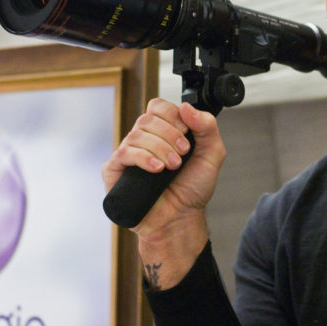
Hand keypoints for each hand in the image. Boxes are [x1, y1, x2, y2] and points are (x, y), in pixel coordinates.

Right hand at [101, 98, 225, 286]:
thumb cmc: (192, 189)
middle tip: (182, 155)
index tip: (186, 134)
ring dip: (160, 148)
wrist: (180, 218)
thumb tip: (186, 106)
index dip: (172, 116)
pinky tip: (156, 169)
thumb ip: (207, 127)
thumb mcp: (212, 154)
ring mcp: (128, 154)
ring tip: (172, 167)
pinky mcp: (115, 170)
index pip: (158, 106)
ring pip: (137, 135)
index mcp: (163, 131)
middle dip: (170, 135)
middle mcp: (143, 140)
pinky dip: (143, 158)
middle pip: (148, 118)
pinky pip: (124, 153)